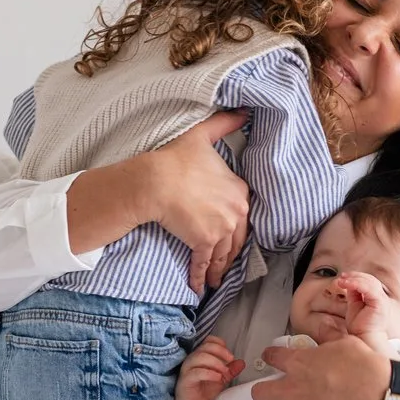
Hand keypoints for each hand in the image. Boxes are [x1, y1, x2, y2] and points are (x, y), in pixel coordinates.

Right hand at [138, 111, 251, 292]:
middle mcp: (236, 212)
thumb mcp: (203, 136)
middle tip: (227, 267)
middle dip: (231, 255)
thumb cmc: (177, 158)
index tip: (232, 237)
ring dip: (218, 270)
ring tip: (215, 281)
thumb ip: (225, 123)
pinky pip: (203, 263)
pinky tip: (199, 287)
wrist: (157, 180)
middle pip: (236, 239)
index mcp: (240, 191)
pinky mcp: (203, 242)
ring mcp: (221, 229)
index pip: (243, 216)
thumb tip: (243, 111)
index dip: (236, 228)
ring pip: (222, 254)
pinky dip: (200, 276)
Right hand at [170, 336, 242, 399]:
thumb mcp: (222, 377)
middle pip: (206, 346)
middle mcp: (193, 358)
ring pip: (200, 357)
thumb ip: (231, 370)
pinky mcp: (185, 379)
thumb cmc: (205, 389)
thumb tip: (241, 362)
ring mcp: (187, 368)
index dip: (220, 345)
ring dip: (216, 362)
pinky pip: (196, 372)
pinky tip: (218, 378)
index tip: (230, 356)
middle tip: (231, 360)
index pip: (209, 341)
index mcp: (201, 354)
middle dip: (221, 351)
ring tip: (225, 372)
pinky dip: (209, 373)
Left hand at [248, 336, 392, 399]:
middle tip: (268, 391)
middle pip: (260, 392)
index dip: (269, 356)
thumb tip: (324, 326)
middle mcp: (292, 388)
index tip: (270, 357)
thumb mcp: (344, 341)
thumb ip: (329, 336)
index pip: (273, 357)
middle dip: (262, 391)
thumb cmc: (362, 364)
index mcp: (298, 363)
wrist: (377, 392)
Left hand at [323, 271, 398, 350]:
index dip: (356, 277)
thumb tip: (347, 285)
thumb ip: (353, 296)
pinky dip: (357, 284)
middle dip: (355, 276)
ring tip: (342, 280)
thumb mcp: (354, 307)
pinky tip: (347, 284)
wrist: (364, 339)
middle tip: (342, 277)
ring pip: (370, 282)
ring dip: (354, 279)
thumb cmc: (360, 328)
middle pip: (370, 280)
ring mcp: (382, 300)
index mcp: (376, 298)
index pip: (368, 282)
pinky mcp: (380, 303)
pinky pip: (369, 289)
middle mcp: (381, 297)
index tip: (343, 277)